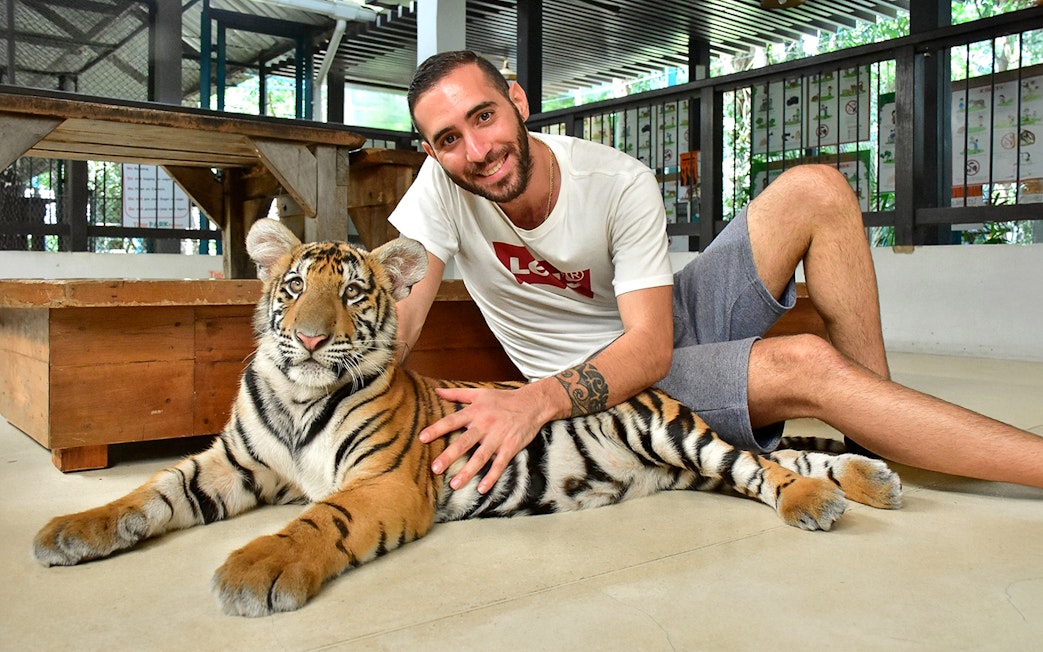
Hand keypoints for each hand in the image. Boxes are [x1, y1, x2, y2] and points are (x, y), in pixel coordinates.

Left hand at [419, 385, 551, 493]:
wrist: (532, 404)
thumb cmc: (504, 399)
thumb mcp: (480, 393)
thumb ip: (457, 394)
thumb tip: (437, 391)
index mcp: (475, 412)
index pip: (452, 421)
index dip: (437, 429)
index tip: (422, 438)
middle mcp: (484, 425)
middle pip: (464, 442)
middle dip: (449, 456)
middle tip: (435, 469)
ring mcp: (498, 438)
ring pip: (480, 457)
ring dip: (467, 472)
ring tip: (454, 485)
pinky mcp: (510, 447)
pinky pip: (499, 464)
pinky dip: (491, 477)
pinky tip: (482, 489)